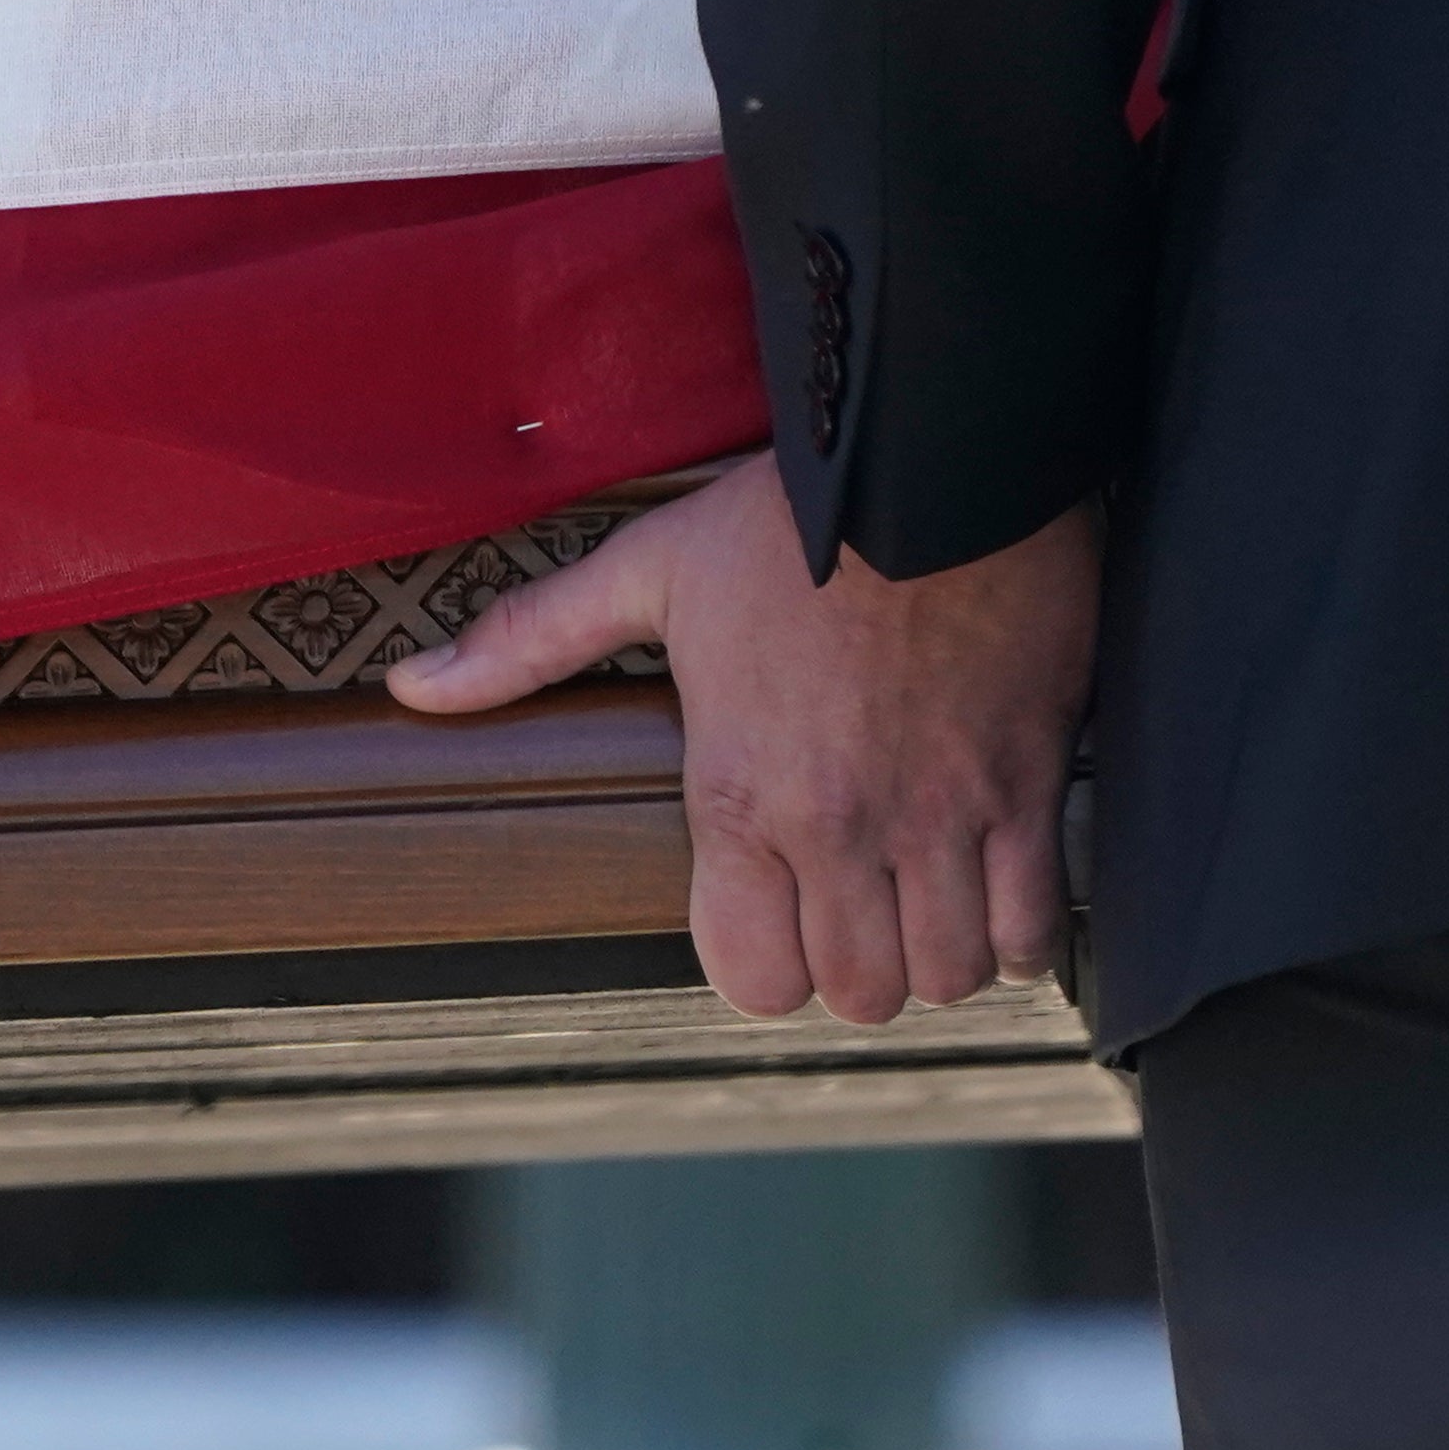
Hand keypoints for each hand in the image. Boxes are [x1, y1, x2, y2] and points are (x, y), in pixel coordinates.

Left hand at [389, 453, 1095, 1024]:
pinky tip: (993, 879)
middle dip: (851, 966)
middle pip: (857, 993)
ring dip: (935, 953)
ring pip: (947, 976)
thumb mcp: (647, 570)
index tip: (773, 917)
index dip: (759, 964)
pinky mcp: (1026, 788)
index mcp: (741, 792)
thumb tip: (412, 687)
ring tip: (921, 894)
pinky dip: (1019, 930)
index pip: (750, 977)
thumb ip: (531, 639)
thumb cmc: (792, 514)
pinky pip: (1036, 929)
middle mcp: (841, 825)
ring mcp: (941, 815)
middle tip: (852, 905)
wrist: (937, 456)